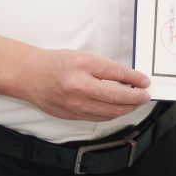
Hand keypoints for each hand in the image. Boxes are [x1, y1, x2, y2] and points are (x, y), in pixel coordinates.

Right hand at [24, 50, 151, 120]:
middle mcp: (79, 87)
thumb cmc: (56, 63)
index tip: (145, 81)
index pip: (117, 74)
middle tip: (145, 95)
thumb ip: (105, 68)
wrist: (30, 76)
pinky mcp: (72, 115)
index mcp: (83, 66)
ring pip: (109, 112)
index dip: (135, 79)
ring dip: (127, 109)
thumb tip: (128, 79)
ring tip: (135, 103)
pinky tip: (118, 109)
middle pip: (116, 98)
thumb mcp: (83, 57)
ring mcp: (75, 104)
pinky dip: (112, 114)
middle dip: (135, 98)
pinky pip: (98, 118)